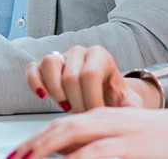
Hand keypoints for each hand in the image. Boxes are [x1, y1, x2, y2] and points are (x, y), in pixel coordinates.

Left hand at [9, 105, 167, 158]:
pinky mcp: (128, 144)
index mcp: (97, 115)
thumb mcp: (117, 133)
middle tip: (14, 158)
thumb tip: (64, 152)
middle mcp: (101, 118)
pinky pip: (96, 151)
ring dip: (45, 150)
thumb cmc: (155, 134)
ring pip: (71, 136)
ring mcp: (114, 129)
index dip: (34, 139)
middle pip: (57, 129)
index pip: (56, 125)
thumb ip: (91, 140)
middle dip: (32, 145)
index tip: (17, 153)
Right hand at [24, 45, 155, 112]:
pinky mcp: (45, 66)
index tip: (95, 114)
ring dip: (55, 91)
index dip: (90, 99)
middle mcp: (80, 52)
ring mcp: (61, 57)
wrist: (103, 93)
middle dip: (76, 102)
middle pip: (70, 75)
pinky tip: (42, 96)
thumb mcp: (128, 100)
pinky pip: (33, 68)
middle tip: (82, 115)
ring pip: (49, 64)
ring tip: (65, 106)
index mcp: (100, 55)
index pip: (90, 75)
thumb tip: (134, 112)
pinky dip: (34, 82)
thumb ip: (132, 105)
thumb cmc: (113, 96)